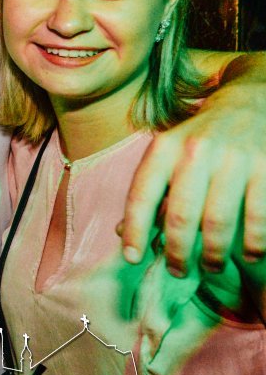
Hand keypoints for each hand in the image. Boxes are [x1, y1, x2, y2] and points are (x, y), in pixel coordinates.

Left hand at [122, 70, 265, 274]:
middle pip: (182, 216)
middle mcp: (196, 152)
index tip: (133, 259)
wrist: (251, 103)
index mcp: (164, 148)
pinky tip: (250, 255)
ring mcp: (235, 159)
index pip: (142, 195)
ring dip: (215, 254)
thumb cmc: (201, 139)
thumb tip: (122, 232)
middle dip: (179, 252)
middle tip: (179, 271)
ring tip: (212, 267)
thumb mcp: (167, 154)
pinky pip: (258, 217)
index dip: (135, 230)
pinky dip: (254, 244)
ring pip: (219, 222)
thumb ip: (149, 192)